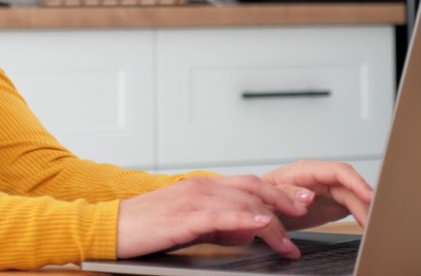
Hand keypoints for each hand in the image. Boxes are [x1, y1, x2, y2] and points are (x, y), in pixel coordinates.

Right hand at [117, 175, 313, 259]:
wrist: (112, 227)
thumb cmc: (146, 226)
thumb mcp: (189, 222)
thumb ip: (218, 223)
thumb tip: (244, 232)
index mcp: (204, 186)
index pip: (250, 184)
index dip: (279, 190)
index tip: (303, 198)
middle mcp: (202, 187)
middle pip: (254, 187)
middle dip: (285, 197)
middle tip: (308, 207)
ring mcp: (194, 199)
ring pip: (244, 202)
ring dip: (273, 219)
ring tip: (291, 235)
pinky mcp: (185, 216)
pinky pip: (223, 215)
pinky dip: (247, 219)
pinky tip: (263, 224)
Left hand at [261, 159, 373, 230]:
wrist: (258, 209)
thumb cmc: (261, 197)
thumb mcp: (267, 194)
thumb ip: (287, 193)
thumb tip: (308, 196)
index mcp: (305, 170)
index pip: (337, 171)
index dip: (355, 182)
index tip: (368, 196)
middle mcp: (319, 177)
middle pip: (350, 184)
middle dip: (366, 200)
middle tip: (376, 219)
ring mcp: (327, 189)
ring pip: (353, 196)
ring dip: (365, 209)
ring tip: (374, 225)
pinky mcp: (331, 202)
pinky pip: (351, 205)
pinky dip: (361, 214)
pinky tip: (368, 224)